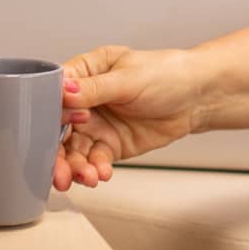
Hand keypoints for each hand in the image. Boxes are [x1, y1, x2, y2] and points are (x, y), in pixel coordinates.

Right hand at [51, 45, 203, 190]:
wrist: (197, 97)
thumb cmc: (167, 74)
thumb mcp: (130, 78)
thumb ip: (95, 88)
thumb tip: (62, 91)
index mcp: (86, 72)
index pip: (54, 94)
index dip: (50, 114)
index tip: (56, 130)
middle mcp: (86, 100)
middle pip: (58, 128)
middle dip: (57, 153)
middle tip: (60, 173)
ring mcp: (96, 124)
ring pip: (73, 149)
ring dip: (75, 167)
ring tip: (86, 177)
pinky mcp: (109, 144)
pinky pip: (94, 160)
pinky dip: (95, 169)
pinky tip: (101, 174)